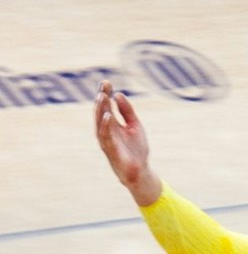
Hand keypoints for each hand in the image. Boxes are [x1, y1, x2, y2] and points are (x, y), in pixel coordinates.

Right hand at [94, 81, 160, 204]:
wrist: (141, 171)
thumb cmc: (136, 149)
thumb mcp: (135, 126)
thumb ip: (127, 111)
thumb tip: (118, 94)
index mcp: (112, 124)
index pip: (106, 105)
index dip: (105, 94)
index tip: (106, 82)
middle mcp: (106, 130)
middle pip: (101, 111)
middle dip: (101, 98)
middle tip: (103, 86)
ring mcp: (106, 140)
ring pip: (100, 122)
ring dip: (100, 109)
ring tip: (102, 96)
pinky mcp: (110, 150)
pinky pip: (106, 136)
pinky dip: (105, 125)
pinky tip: (107, 115)